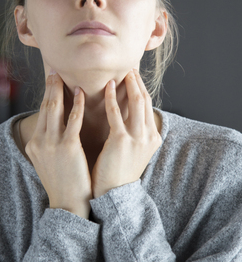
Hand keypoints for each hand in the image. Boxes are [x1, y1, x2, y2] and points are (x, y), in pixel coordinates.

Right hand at [25, 72, 91, 218]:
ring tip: (65, 75)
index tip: (51, 81)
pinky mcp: (67, 148)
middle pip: (45, 107)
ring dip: (60, 89)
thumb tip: (57, 128)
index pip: (41, 113)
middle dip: (50, 87)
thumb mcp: (49, 161)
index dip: (46, 95)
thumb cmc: (64, 183)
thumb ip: (50, 143)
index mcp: (35, 144)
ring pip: (55, 109)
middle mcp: (40, 141)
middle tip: (54, 71)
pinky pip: (72, 120)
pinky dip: (76, 105)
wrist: (67, 206)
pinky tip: (81, 94)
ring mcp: (52, 144)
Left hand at [91, 69, 161, 197]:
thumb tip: (126, 115)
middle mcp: (149, 136)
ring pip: (136, 102)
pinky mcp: (122, 141)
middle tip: (129, 67)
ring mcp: (138, 138)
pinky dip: (112, 98)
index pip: (148, 106)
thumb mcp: (134, 151)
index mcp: (153, 137)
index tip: (134, 75)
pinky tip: (107, 87)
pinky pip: (117, 114)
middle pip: (145, 100)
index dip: (141, 88)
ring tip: (121, 72)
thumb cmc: (118, 172)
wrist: (114, 194)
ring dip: (129, 84)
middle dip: (138, 82)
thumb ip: (134, 132)